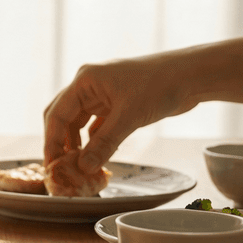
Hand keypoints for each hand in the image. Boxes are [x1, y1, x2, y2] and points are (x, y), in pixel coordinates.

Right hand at [43, 52, 198, 172]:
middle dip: (59, 142)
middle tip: (59, 167)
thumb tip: (84, 167)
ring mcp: (102, 94)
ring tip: (78, 165)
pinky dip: (94, 140)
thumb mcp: (129, 117)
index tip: (51, 164)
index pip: (57, 114)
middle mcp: (89, 85)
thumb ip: (104, 143)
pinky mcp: (116, 103)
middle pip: (63, 117)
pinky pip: (96, 124)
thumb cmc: (160, 86)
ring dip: (77, 143)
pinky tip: (96, 156)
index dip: (51, 140)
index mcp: (85, 81)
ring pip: (79, 122)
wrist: (190, 75)